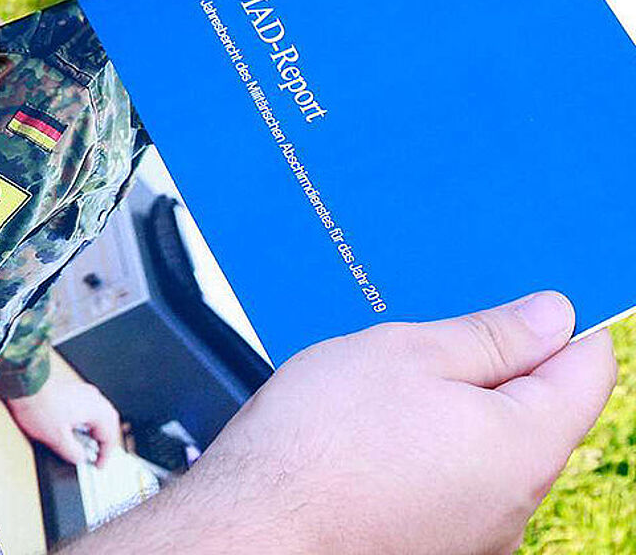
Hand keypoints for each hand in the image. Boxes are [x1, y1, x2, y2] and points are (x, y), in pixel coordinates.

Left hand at [5, 356, 123, 466]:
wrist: (23, 386)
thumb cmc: (39, 406)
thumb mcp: (58, 439)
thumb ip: (73, 453)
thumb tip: (80, 458)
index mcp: (96, 408)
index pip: (110, 436)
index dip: (105, 455)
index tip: (98, 465)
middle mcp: (93, 397)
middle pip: (107, 423)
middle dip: (102, 441)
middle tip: (94, 456)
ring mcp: (82, 392)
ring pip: (96, 415)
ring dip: (93, 431)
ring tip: (82, 445)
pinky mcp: (71, 390)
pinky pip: (85, 409)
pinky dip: (83, 422)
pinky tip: (71, 430)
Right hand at [69, 292, 616, 553]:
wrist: (250, 527)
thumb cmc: (314, 444)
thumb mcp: (404, 354)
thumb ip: (490, 335)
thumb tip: (551, 317)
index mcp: (524, 445)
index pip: (588, 369)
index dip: (556, 325)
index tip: (521, 306)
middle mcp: (515, 504)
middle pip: (535, 415)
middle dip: (489, 371)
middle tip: (420, 346)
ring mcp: (476, 536)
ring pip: (485, 452)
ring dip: (448, 415)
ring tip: (378, 396)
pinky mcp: (434, 548)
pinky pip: (449, 487)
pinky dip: (422, 457)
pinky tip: (368, 441)